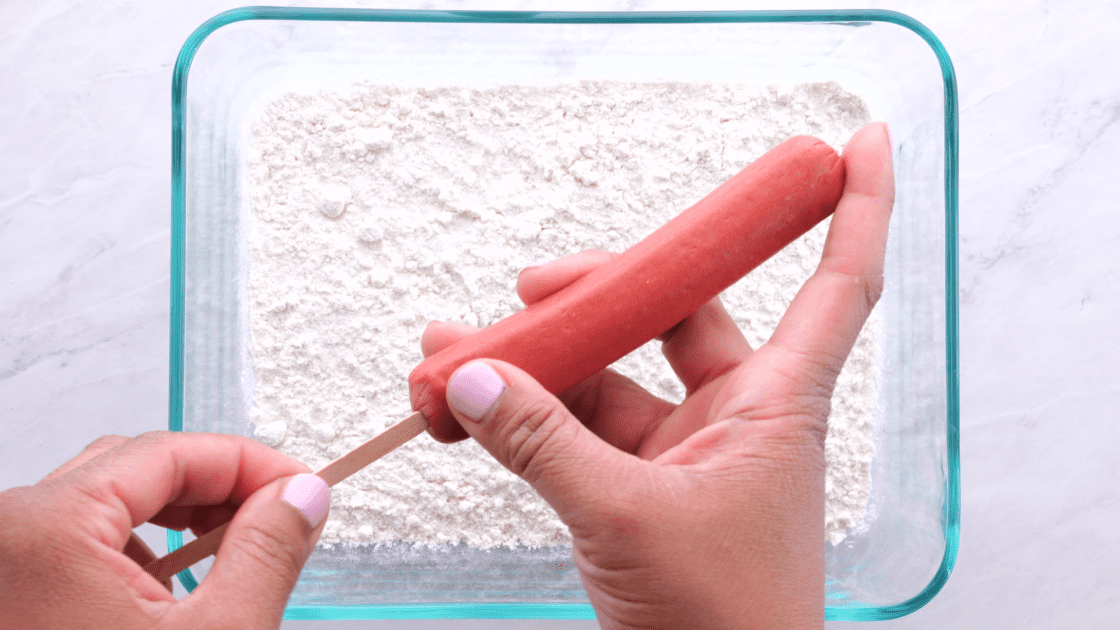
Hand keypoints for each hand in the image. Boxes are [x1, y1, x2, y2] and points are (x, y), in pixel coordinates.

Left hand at [0, 431, 330, 628]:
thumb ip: (267, 551)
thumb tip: (300, 496)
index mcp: (45, 530)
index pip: (169, 452)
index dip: (251, 462)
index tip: (302, 488)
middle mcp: (7, 536)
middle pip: (133, 469)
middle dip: (216, 490)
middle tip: (279, 518)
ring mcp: (4, 570)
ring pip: (106, 506)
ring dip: (179, 524)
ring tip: (230, 565)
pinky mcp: (13, 599)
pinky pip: (80, 549)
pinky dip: (139, 558)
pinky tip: (173, 601)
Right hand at [421, 123, 892, 628]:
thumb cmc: (727, 627)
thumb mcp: (630, 521)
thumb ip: (549, 445)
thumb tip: (485, 381)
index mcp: (776, 405)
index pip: (837, 283)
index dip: (856, 210)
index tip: (858, 146)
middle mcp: (732, 414)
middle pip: (675, 313)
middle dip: (598, 295)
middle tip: (531, 291)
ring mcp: (678, 449)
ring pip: (607, 374)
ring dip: (535, 362)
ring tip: (455, 354)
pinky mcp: (632, 483)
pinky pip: (572, 427)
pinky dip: (521, 416)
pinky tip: (467, 404)